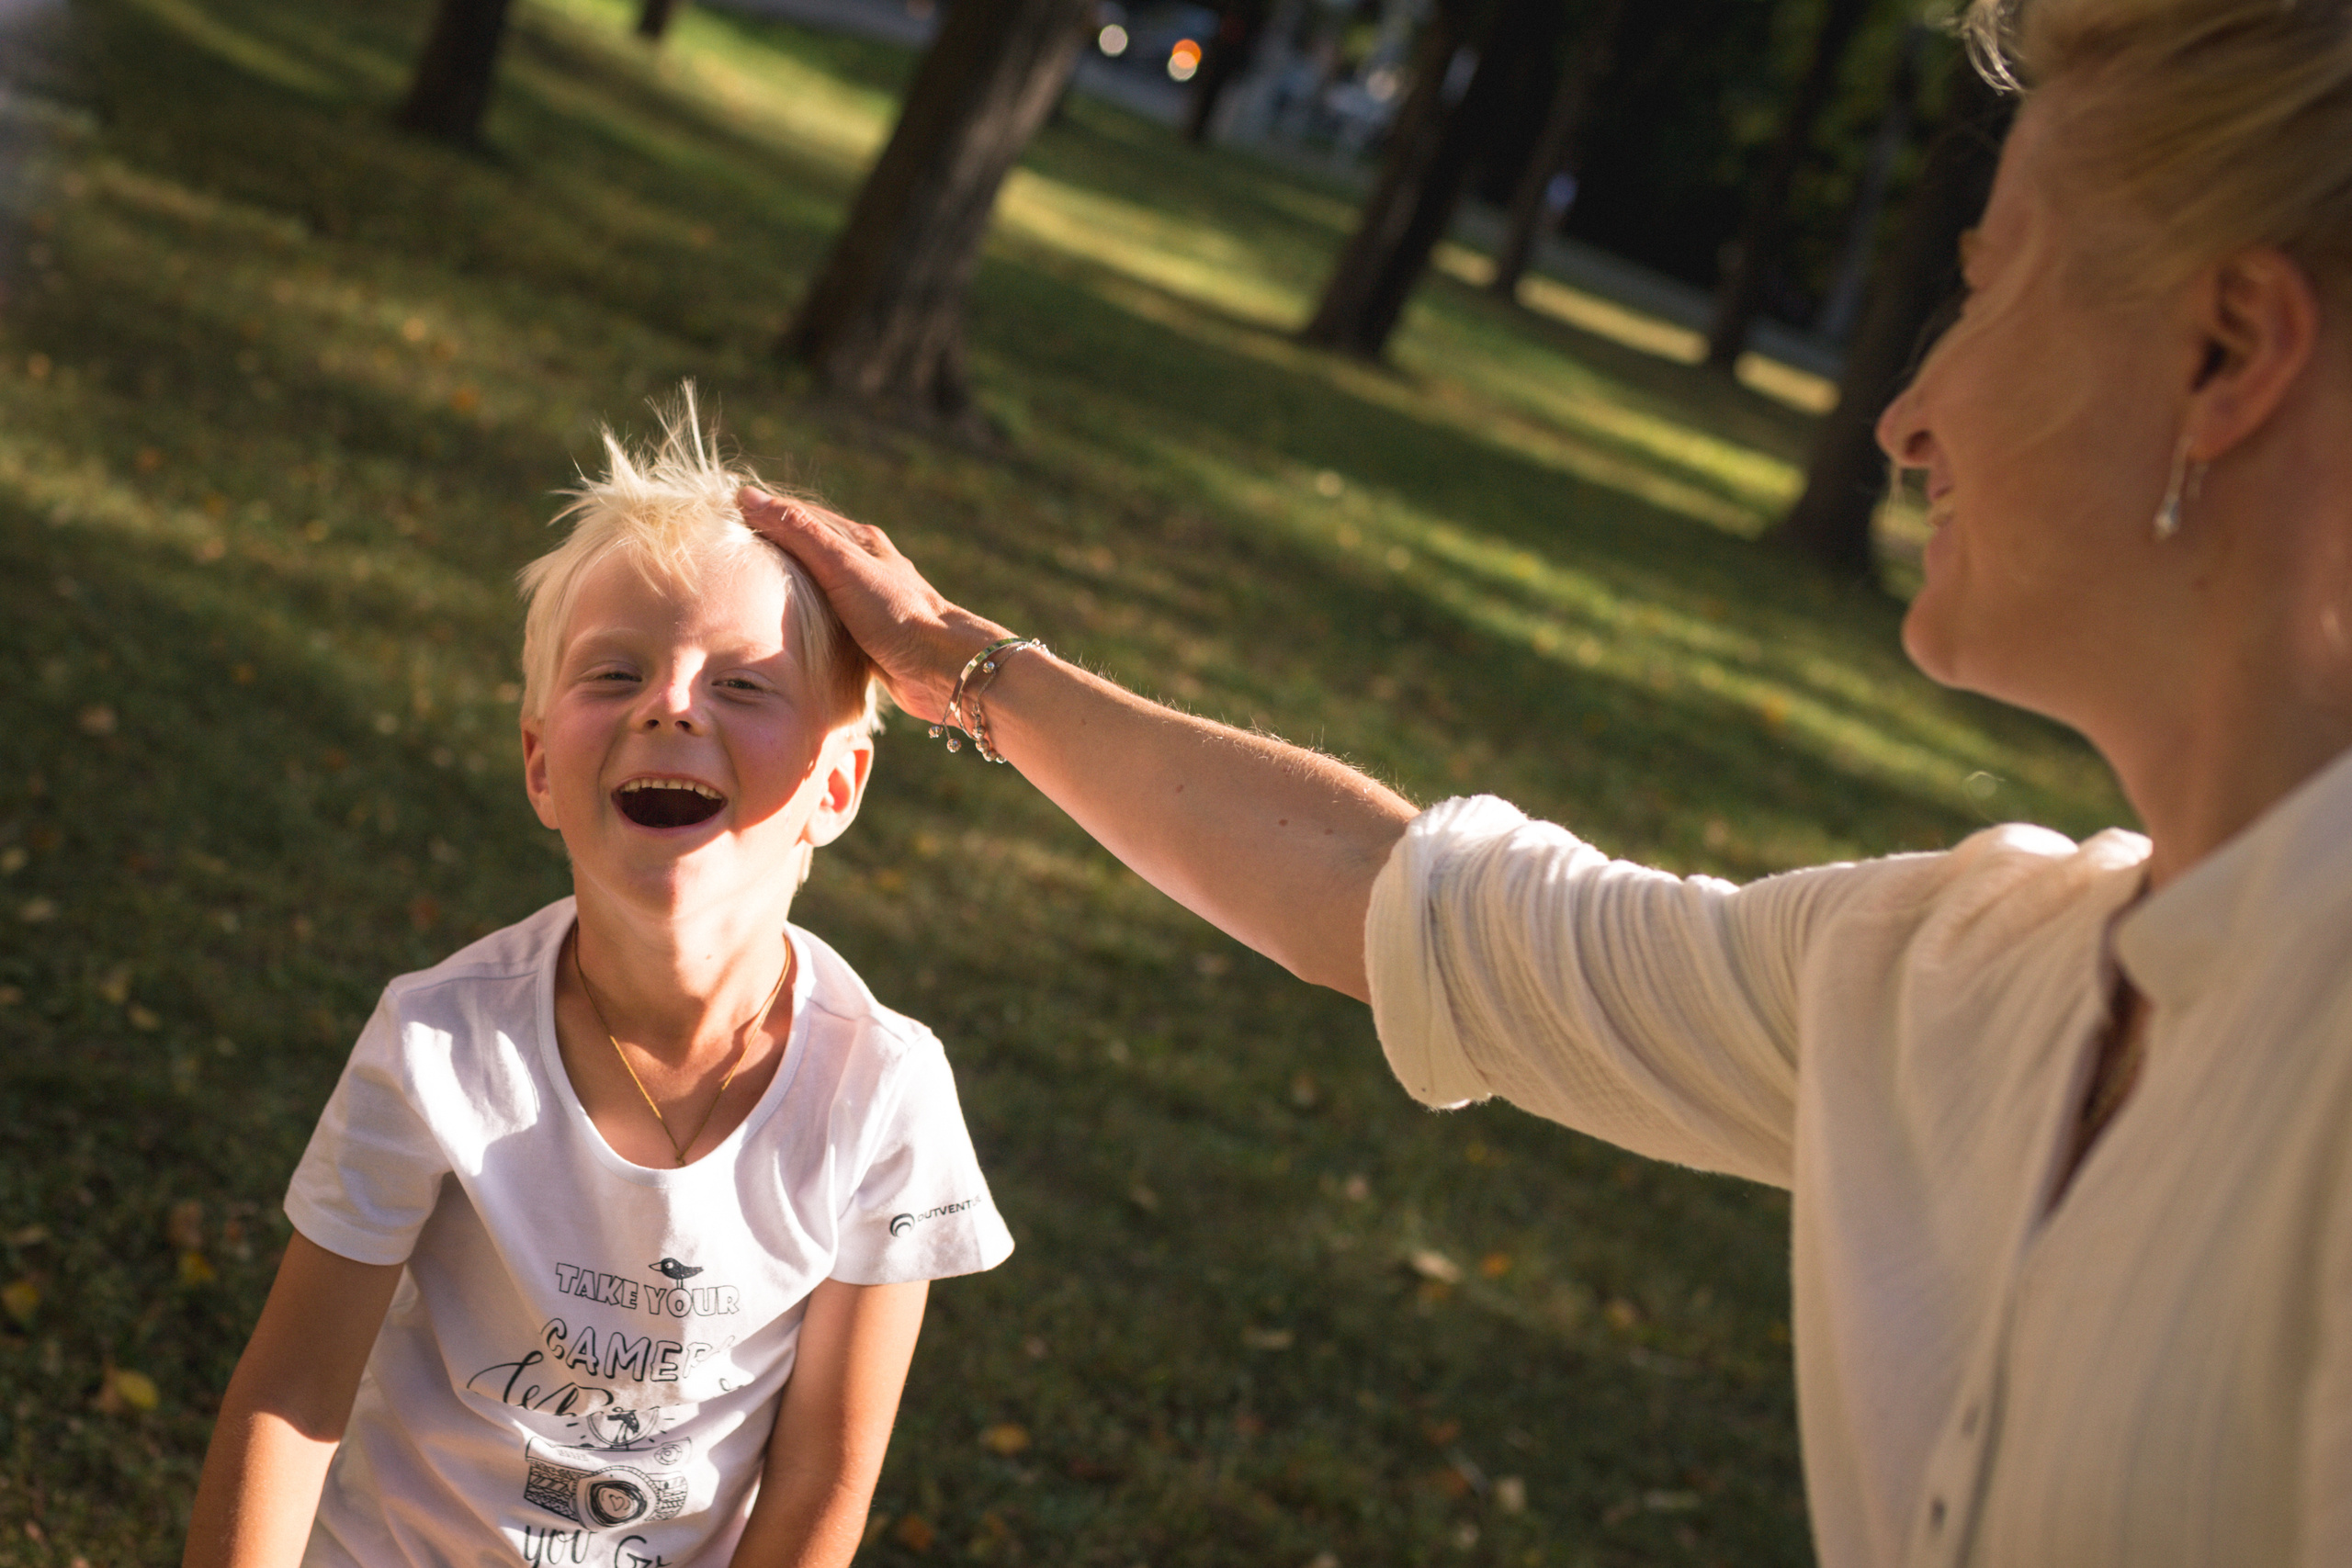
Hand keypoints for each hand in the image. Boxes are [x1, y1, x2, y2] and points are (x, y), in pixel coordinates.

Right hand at [736, 488, 1007, 725]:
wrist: (942, 669)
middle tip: (728, 553)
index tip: (725, 515)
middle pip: (809, 549)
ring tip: (747, 589)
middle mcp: (864, 567)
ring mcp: (866, 602)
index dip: (765, 513)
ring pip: (817, 586)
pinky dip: (803, 618)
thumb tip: (748, 496)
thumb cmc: (895, 615)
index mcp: (860, 541)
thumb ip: (798, 533)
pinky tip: (785, 629)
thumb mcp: (841, 566)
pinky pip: (827, 620)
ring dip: (787, 586)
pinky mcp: (868, 636)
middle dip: (773, 549)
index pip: (802, 516)